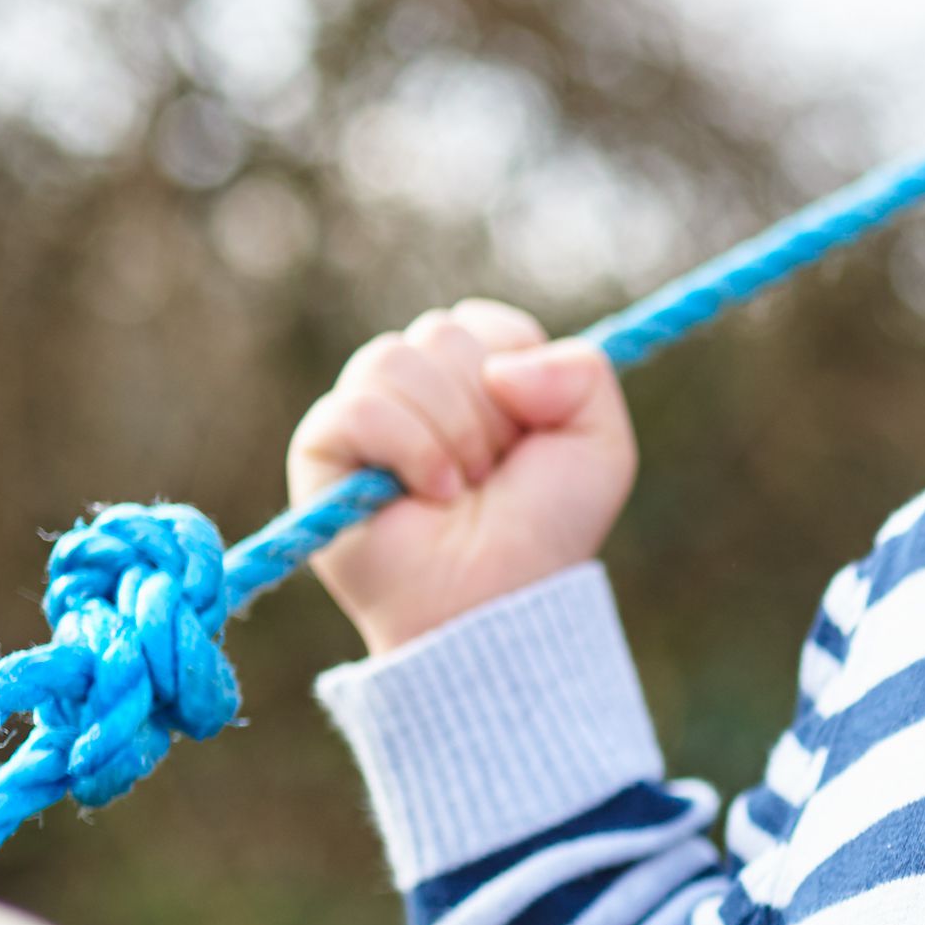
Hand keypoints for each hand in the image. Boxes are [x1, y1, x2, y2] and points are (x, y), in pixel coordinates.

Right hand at [291, 300, 639, 653]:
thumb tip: (503, 366)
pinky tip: (426, 496)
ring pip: (393, 358)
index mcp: (473, 375)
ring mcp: (365, 413)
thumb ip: (584, 371)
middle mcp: (415, 387)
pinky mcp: (322, 447)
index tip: (528, 435)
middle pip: (441, 334)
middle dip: (485, 412)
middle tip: (492, 475)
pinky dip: (408, 450)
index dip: (516, 374)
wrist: (497, 601)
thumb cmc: (544, 532)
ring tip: (459, 491)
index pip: (484, 323)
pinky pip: (358, 407)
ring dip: (449, 434)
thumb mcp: (602, 448)